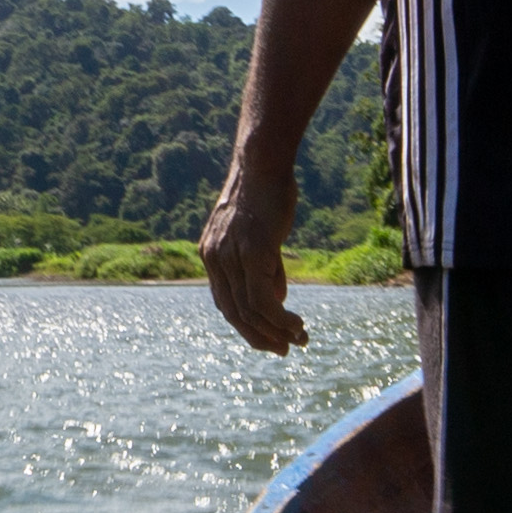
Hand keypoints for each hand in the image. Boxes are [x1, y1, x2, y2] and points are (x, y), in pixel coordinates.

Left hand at [200, 168, 301, 354]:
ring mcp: (231, 255)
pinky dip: (280, 318)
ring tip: (300, 339)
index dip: (247, 326)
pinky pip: (263, 298)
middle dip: (259, 337)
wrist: (263, 163)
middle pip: (233, 313)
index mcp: (211, 255)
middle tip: (284, 350)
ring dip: (276, 331)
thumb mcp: (259, 234)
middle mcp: (215, 258)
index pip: (226, 302)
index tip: (270, 339)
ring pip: (250, 310)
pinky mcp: (253, 251)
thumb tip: (277, 298)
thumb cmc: (265, 194)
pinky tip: (297, 324)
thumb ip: (265, 267)